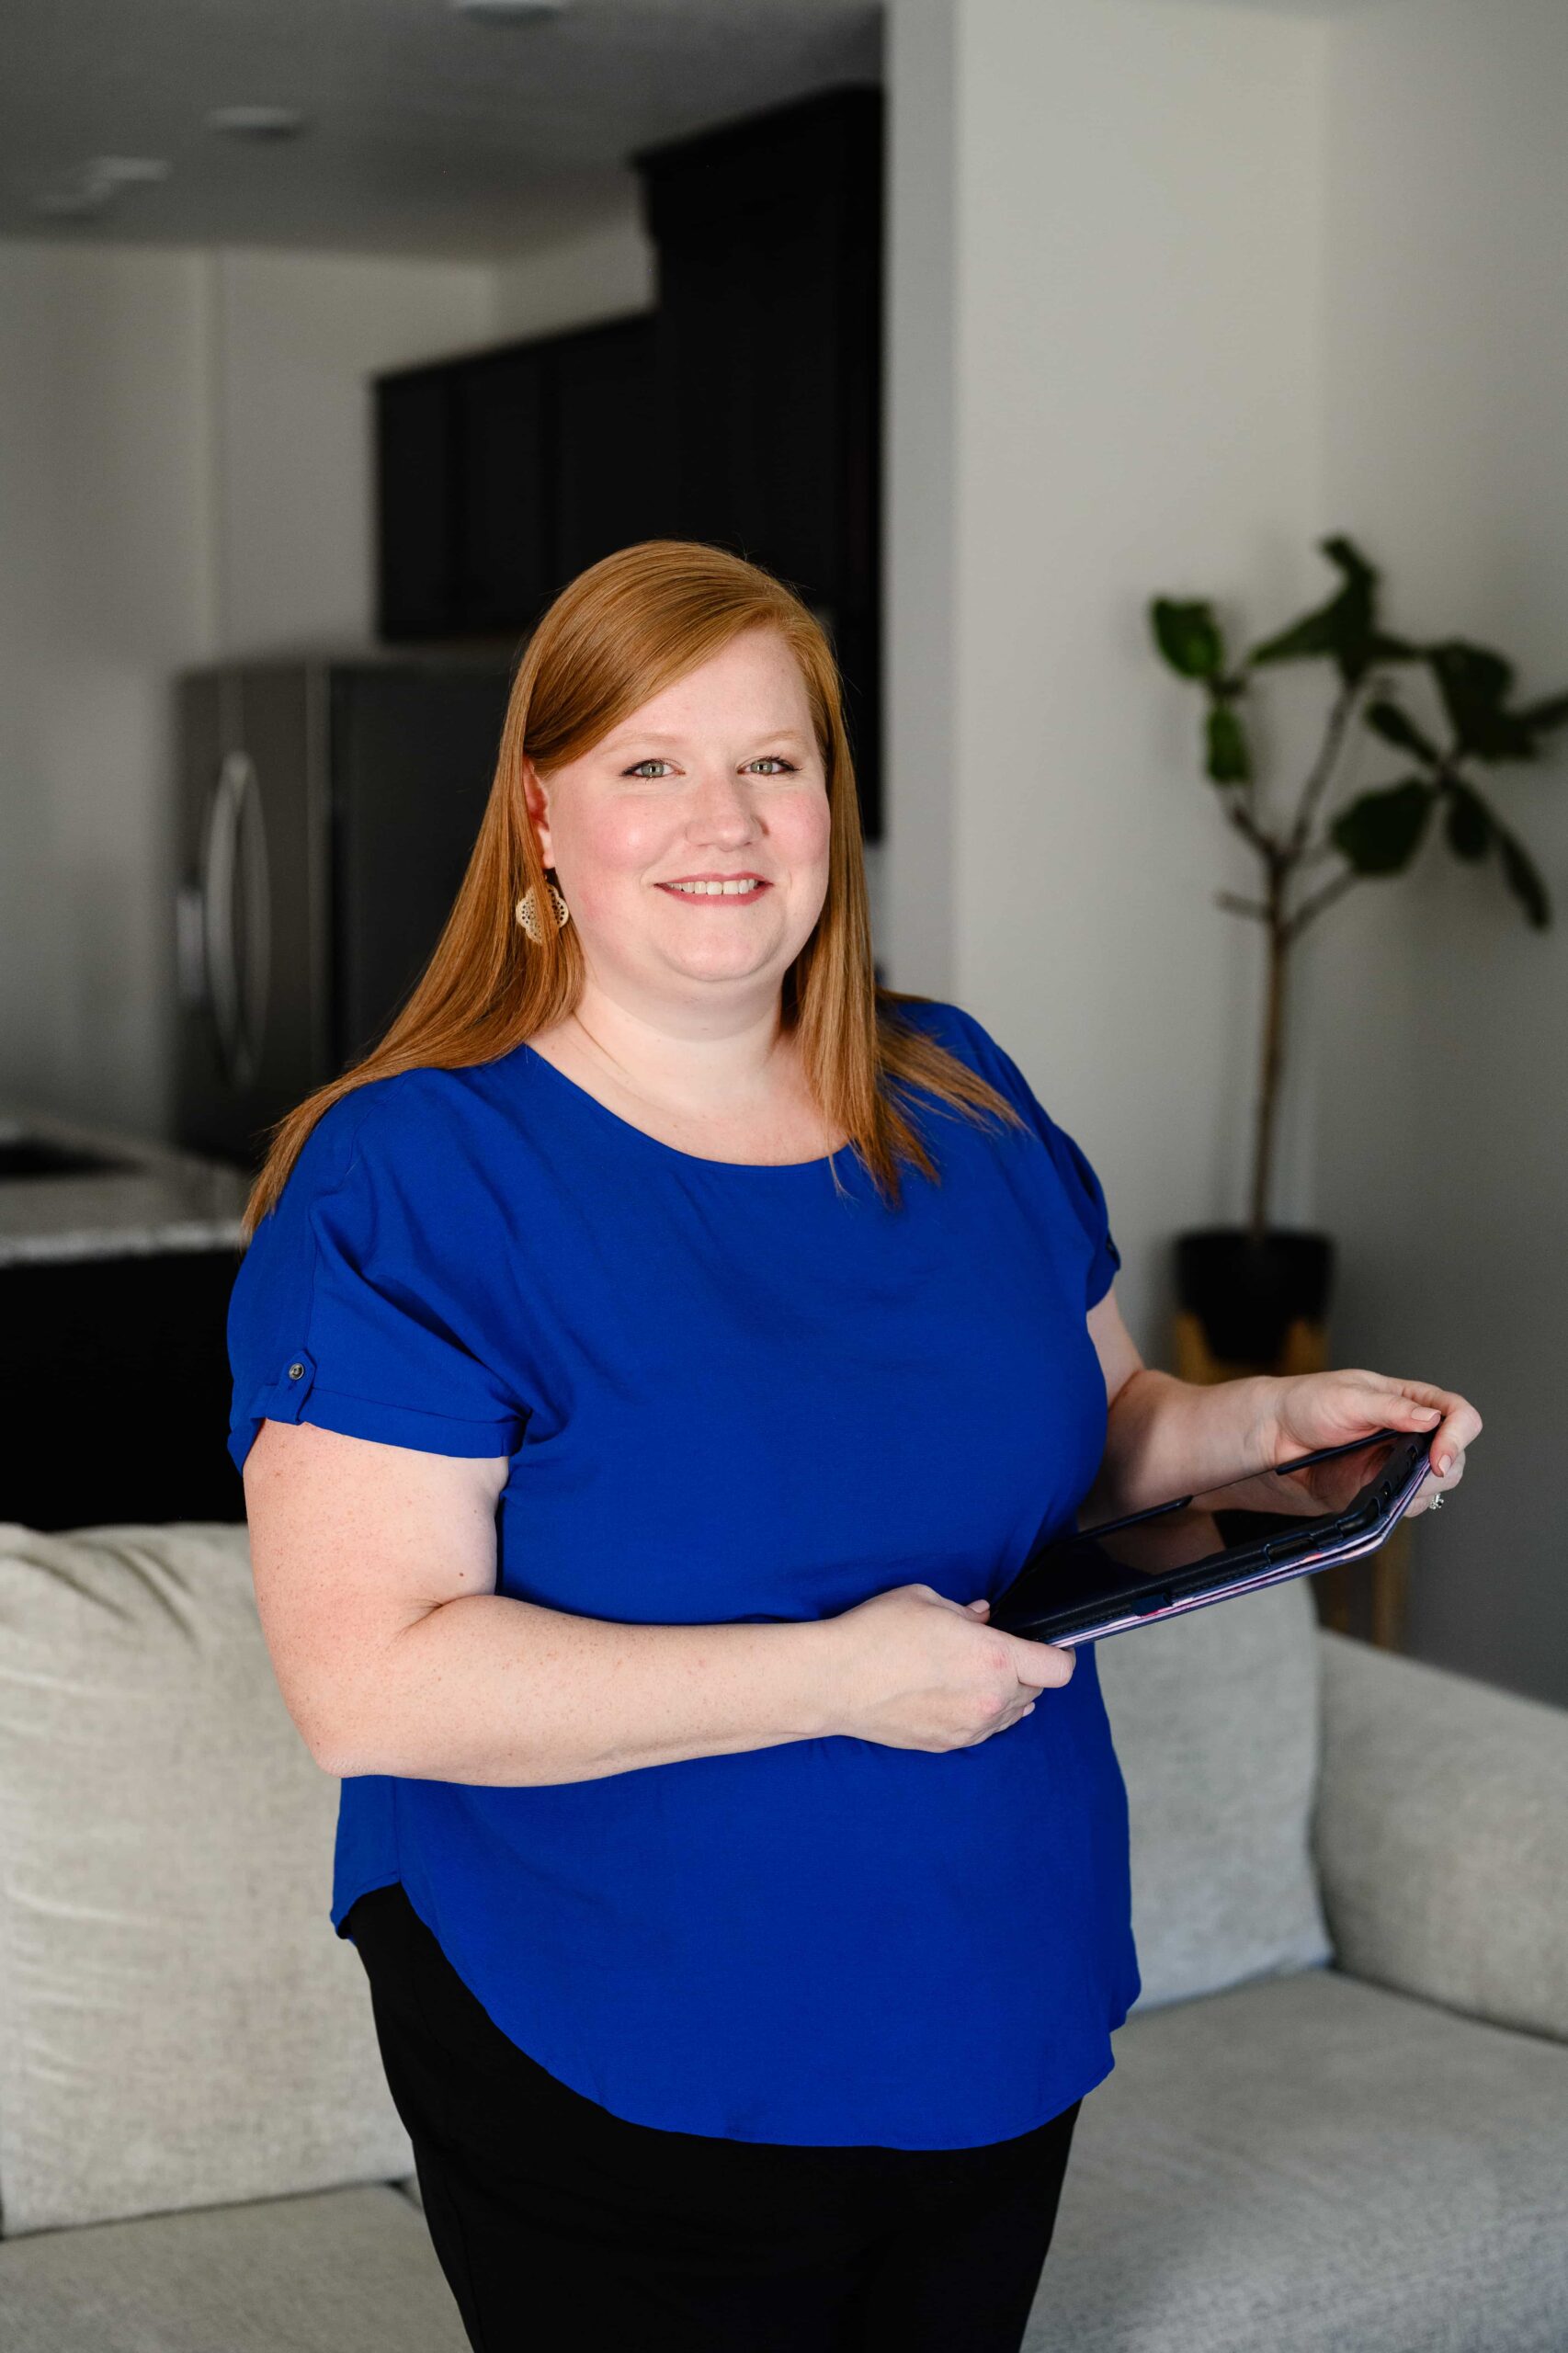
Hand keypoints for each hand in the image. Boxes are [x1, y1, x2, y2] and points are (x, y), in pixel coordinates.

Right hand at [823, 1583, 1074, 1751]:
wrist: (833, 1681)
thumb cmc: (876, 1634)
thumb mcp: (926, 1601)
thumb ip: (965, 1612)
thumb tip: (981, 1618)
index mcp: (995, 1659)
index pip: (1059, 1669)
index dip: (1059, 1654)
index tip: (1047, 1646)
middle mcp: (990, 1700)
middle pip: (1035, 1691)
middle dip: (1023, 1671)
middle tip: (992, 1652)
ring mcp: (969, 1728)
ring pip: (1010, 1715)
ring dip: (1001, 1695)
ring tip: (968, 1674)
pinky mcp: (947, 1744)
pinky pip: (981, 1730)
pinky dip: (977, 1714)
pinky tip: (951, 1694)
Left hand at [1258, 1368, 1480, 1516]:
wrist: (1275, 1439)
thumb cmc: (1308, 1405)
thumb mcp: (1348, 1397)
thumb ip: (1391, 1408)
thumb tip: (1431, 1418)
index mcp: (1411, 1400)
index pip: (1458, 1414)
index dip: (1457, 1436)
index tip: (1438, 1457)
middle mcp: (1414, 1433)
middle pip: (1457, 1456)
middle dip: (1442, 1469)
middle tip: (1412, 1475)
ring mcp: (1401, 1464)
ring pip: (1438, 1486)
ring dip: (1419, 1488)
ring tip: (1382, 1479)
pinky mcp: (1386, 1489)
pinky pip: (1410, 1505)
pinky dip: (1399, 1504)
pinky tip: (1374, 1493)